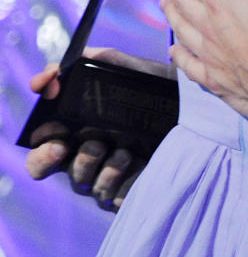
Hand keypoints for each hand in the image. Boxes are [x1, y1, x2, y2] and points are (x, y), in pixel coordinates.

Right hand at [24, 50, 155, 209]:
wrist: (201, 111)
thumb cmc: (163, 91)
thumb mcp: (136, 70)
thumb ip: (104, 59)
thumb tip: (65, 65)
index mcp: (79, 130)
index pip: (41, 142)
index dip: (36, 135)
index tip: (50, 131)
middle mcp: (86, 155)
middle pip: (45, 167)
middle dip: (49, 157)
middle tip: (76, 143)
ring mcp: (105, 176)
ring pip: (81, 181)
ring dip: (95, 165)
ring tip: (123, 150)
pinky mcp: (127, 192)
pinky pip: (111, 197)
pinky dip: (119, 180)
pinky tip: (135, 162)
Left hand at [162, 0, 247, 123]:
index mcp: (223, 0)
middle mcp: (209, 26)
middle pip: (183, 2)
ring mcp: (211, 56)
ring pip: (182, 30)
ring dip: (171, 15)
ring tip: (164, 5)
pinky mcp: (218, 80)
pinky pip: (190, 65)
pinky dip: (180, 55)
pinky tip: (175, 51)